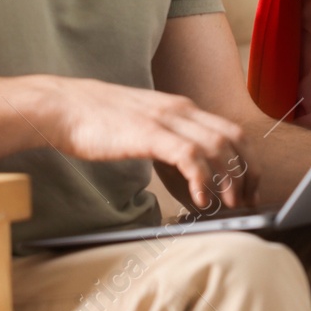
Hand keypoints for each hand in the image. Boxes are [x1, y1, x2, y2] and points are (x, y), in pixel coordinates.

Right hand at [19, 76, 250, 211]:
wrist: (61, 106)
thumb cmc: (97, 120)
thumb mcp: (144, 124)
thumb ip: (167, 139)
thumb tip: (184, 167)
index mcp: (182, 107)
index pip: (231, 130)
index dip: (246, 160)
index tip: (248, 187)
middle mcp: (181, 109)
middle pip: (234, 137)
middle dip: (247, 171)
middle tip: (247, 200)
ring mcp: (165, 119)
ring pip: (217, 145)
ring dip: (229, 178)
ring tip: (230, 204)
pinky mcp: (148, 132)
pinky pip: (188, 154)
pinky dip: (201, 178)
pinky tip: (201, 198)